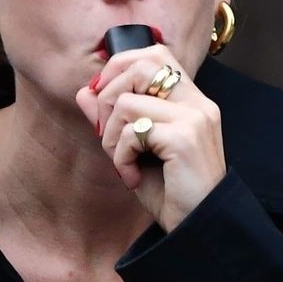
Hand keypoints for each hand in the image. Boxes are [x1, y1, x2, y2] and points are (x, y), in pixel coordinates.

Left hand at [74, 36, 226, 233]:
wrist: (196, 228)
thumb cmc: (171, 193)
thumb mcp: (135, 152)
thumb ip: (113, 119)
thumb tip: (84, 92)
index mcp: (192, 101)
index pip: (155, 53)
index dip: (120, 68)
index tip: (104, 101)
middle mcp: (197, 103)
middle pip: (139, 65)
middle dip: (108, 97)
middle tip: (108, 134)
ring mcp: (194, 118)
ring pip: (127, 101)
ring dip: (111, 135)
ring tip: (122, 162)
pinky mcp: (184, 138)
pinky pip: (132, 131)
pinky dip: (121, 156)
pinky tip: (132, 177)